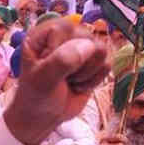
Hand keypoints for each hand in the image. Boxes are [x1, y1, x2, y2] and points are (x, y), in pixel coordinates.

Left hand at [4, 19, 108, 144]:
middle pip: (87, 38)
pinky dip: (93, 80)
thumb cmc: (36, 95)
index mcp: (44, 32)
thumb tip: (88, 45)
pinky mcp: (95, 61)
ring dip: (85, 73)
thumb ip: (62, 61)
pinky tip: (78, 84)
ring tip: (68, 80)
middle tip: (59, 76)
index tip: (46, 67)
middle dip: (75, 65)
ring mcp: (81, 46)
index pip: (66, 28)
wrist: (44, 116)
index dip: (60, 52)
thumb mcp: (42, 79)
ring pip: (101, 50)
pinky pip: (107, 64)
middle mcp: (64, 34)